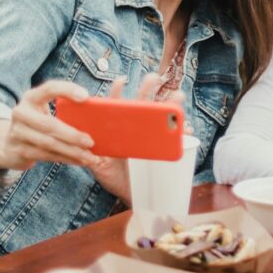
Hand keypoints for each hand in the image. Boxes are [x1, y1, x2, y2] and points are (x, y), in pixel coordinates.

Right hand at [0, 80, 99, 172]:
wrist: (9, 145)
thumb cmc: (38, 121)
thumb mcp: (44, 108)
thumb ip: (65, 103)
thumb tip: (103, 100)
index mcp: (31, 97)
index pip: (49, 88)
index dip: (67, 90)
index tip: (86, 96)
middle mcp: (21, 112)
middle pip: (49, 124)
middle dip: (72, 135)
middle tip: (91, 142)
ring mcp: (17, 132)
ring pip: (49, 144)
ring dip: (72, 151)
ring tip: (89, 156)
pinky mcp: (19, 150)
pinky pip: (46, 156)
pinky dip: (65, 159)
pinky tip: (79, 161)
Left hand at [88, 73, 187, 204]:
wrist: (131, 195)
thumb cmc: (114, 178)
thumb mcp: (100, 169)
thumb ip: (92, 159)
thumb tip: (85, 150)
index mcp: (118, 130)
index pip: (116, 107)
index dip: (117, 93)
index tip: (121, 80)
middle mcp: (135, 129)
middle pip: (141, 104)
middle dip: (148, 89)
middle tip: (154, 77)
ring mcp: (150, 137)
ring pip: (160, 116)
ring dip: (171, 104)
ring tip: (178, 97)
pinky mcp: (162, 147)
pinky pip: (174, 137)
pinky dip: (182, 133)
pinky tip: (187, 129)